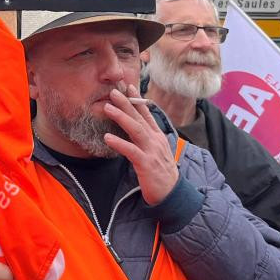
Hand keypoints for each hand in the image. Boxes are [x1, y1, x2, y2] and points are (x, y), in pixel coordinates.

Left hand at [101, 87, 178, 204]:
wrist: (172, 194)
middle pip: (140, 118)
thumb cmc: (160, 173)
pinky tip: (107, 138)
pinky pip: (131, 151)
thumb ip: (147, 139)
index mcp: (157, 136)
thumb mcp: (155, 152)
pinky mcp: (146, 164)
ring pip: (136, 130)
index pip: (147, 114)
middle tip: (113, 91)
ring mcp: (152, 151)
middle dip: (126, 103)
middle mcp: (156, 140)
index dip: (138, 100)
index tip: (128, 86)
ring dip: (121, 117)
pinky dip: (119, 143)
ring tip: (107, 108)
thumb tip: (136, 129)